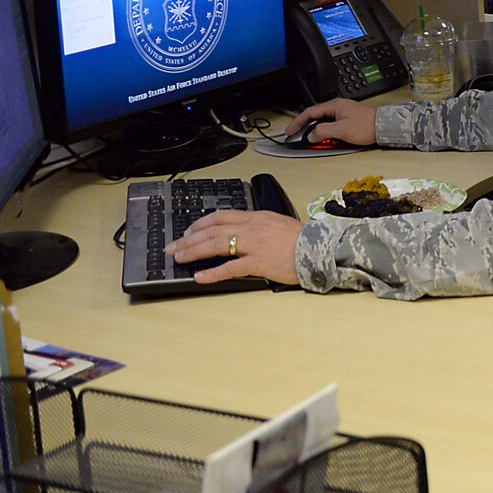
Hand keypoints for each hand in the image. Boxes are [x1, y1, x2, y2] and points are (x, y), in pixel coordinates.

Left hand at [167, 209, 303, 284]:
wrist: (319, 248)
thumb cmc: (302, 240)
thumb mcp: (278, 224)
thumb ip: (258, 226)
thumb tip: (241, 233)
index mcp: (256, 217)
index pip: (221, 216)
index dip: (200, 223)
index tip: (188, 230)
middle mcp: (252, 228)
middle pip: (213, 229)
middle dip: (189, 238)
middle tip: (173, 246)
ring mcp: (254, 244)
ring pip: (217, 244)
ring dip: (194, 251)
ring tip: (180, 257)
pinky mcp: (258, 262)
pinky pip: (230, 267)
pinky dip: (212, 272)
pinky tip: (200, 276)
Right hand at [287, 99, 375, 144]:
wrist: (384, 127)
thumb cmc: (367, 126)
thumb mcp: (341, 130)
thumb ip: (323, 131)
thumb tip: (311, 135)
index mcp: (334, 106)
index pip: (309, 112)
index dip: (297, 122)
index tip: (289, 131)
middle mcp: (337, 108)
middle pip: (315, 117)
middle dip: (304, 127)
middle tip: (296, 136)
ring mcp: (342, 114)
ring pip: (322, 122)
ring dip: (315, 131)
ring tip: (310, 140)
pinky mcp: (347, 121)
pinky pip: (331, 126)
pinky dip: (324, 132)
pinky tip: (324, 139)